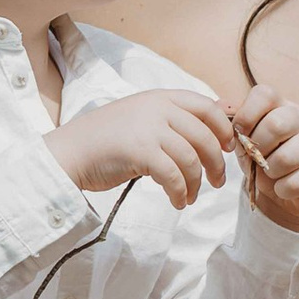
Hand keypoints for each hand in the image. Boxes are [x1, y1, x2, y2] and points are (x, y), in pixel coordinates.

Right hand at [50, 88, 234, 207]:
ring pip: (191, 158)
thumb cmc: (106, 140)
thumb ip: (172, 121)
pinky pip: (174, 176)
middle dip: (216, 162)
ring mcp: (148, 128)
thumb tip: (212, 127)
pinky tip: (177, 201)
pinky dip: (180, 192)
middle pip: (204, 135)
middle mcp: (157, 108)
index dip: (223, 129)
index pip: (206, 106)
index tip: (227, 148)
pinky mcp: (140, 151)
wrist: (70, 152)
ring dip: (196, 183)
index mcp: (160, 97)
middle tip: (216, 181)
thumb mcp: (142, 120)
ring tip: (190, 197)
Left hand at [227, 84, 298, 236]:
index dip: (246, 114)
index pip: (264, 94)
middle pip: (276, 125)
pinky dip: (282, 190)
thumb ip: (233, 124)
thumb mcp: (246, 140)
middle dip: (258, 148)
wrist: (292, 190)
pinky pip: (296, 182)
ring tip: (272, 174)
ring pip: (286, 157)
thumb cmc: (266, 158)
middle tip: (257, 159)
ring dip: (270, 173)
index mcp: (280, 105)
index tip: (240, 134)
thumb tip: (219, 105)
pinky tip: (284, 187)